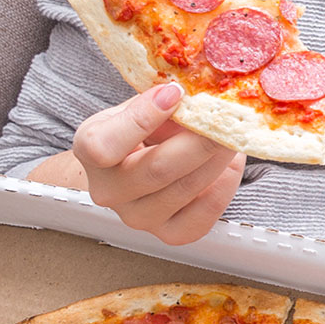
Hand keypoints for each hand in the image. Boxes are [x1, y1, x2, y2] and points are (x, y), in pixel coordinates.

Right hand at [33, 84, 243, 243]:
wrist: (127, 172)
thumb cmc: (134, 132)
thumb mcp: (135, 106)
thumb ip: (159, 99)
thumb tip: (198, 89)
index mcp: (91, 150)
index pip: (105, 145)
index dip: (143, 118)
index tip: (175, 92)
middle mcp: (109, 191)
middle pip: (157, 170)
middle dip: (198, 141)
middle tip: (226, 118)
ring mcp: (138, 218)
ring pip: (185, 190)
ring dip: (216, 161)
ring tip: (233, 137)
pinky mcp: (169, 234)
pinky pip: (202, 217)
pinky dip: (223, 188)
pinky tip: (230, 166)